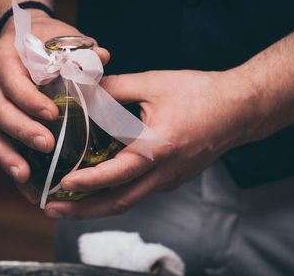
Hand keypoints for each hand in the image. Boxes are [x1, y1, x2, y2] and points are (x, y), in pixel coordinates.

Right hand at [0, 11, 109, 202]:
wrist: (23, 40)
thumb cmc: (45, 39)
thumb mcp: (62, 37)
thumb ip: (81, 50)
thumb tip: (103, 57)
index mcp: (6, 59)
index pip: (12, 81)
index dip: (29, 99)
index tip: (53, 115)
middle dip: (22, 131)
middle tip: (47, 146)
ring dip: (8, 158)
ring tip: (26, 179)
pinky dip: (12, 166)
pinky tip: (28, 186)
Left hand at [44, 69, 258, 217]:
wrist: (242, 108)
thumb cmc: (202, 94)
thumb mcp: (154, 84)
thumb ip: (116, 87)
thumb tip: (85, 89)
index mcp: (158, 150)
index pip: (115, 174)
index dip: (86, 182)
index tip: (61, 184)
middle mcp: (164, 173)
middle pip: (118, 203)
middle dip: (82, 210)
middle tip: (51, 209)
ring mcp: (170, 180)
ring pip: (127, 201)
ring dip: (95, 206)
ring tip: (66, 204)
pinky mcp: (172, 178)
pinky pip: (139, 192)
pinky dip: (113, 195)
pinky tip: (97, 187)